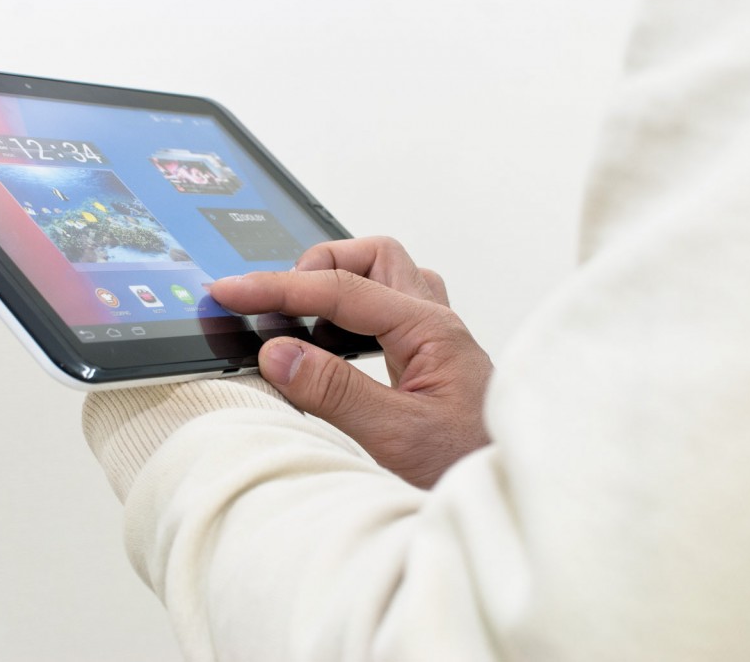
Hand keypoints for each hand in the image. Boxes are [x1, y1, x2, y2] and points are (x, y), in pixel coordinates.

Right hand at [209, 237, 492, 487]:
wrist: (517, 490)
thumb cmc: (471, 464)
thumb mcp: (397, 436)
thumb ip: (335, 391)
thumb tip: (277, 352)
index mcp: (429, 330)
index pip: (340, 288)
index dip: (278, 289)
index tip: (232, 292)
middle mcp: (434, 323)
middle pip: (372, 257)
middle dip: (317, 266)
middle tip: (275, 301)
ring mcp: (434, 339)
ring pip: (383, 278)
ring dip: (337, 285)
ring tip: (298, 318)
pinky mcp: (428, 358)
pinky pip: (385, 310)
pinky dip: (349, 313)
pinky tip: (331, 344)